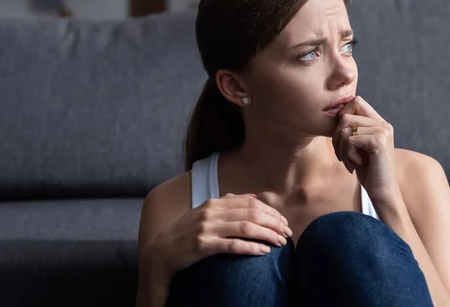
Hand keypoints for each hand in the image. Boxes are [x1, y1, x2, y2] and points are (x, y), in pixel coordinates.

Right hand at [142, 193, 291, 279]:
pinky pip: (233, 245)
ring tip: (280, 242)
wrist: (161, 252)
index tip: (284, 222)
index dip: (271, 212)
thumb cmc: (186, 232)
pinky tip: (264, 252)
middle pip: (252, 214)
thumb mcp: (205, 212)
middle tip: (288, 233)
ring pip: (246, 228)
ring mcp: (207, 228)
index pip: (251, 203)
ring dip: (268, 235)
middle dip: (274, 223)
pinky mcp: (203, 245)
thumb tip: (253, 197)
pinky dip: (251, 248)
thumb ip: (228, 203)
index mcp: (214, 203)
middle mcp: (211, 212)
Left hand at [332, 95, 400, 203]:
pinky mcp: (379, 142)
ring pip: (345, 129)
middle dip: (337, 137)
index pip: (355, 101)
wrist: (383, 193)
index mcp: (379, 122)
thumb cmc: (368, 171)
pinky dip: (347, 155)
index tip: (342, 138)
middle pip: (346, 116)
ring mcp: (382, 131)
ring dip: (341, 148)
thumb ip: (352, 129)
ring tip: (350, 161)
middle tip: (343, 155)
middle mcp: (383, 124)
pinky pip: (349, 140)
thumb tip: (336, 114)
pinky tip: (355, 165)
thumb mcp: (358, 146)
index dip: (342, 117)